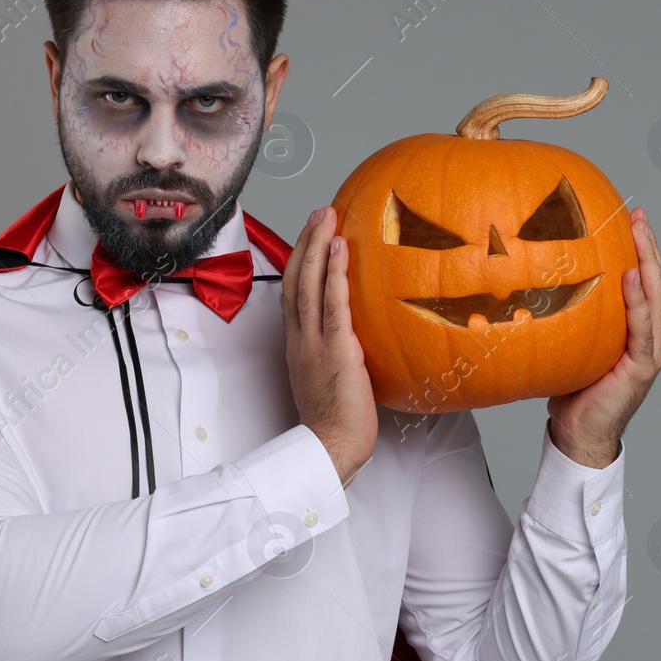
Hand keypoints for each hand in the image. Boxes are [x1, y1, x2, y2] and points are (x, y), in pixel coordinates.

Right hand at [281, 205, 377, 485]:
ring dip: (317, 246)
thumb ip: (344, 355)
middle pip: (296, 280)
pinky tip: (340, 250)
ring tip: (327, 216)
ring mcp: (315, 344)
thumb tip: (365, 340)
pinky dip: (334, 276)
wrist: (330, 448)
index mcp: (300, 345)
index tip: (315, 235)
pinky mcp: (335, 351)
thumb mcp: (337, 380)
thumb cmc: (338, 423)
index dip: (303, 261)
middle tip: (319, 211)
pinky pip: (332, 306)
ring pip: (308, 285)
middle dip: (306, 242)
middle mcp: (301, 339)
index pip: (296, 293)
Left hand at [545, 207, 660, 468]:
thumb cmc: (569, 388)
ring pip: (657, 299)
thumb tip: (532, 276)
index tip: (631, 217)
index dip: (641, 249)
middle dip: (649, 246)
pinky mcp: (643, 367)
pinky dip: (639, 302)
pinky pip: (643, 328)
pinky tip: (630, 276)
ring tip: (640, 232)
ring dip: (649, 263)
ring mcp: (651, 352)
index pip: (644, 281)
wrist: (577, 434)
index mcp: (637, 330)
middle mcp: (651, 337)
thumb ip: (568, 313)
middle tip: (638, 214)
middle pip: (656, 282)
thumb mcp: (568, 341)